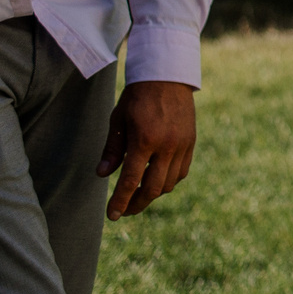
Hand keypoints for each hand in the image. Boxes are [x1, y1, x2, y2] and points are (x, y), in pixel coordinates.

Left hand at [98, 80, 195, 219]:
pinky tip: (156, 179)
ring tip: (139, 193)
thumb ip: (112, 149)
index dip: (120, 202)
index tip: (112, 216)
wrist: (168, 77)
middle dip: (137, 204)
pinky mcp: (191, 142)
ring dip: (153, 193)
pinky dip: (168, 181)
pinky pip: (181, 172)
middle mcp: (166, 146)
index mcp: (144, 140)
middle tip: (124, 211)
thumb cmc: (138, 98)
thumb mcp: (118, 120)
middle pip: (153, 189)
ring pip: (169, 183)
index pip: (130, 181)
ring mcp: (182, 145)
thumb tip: (101, 175)